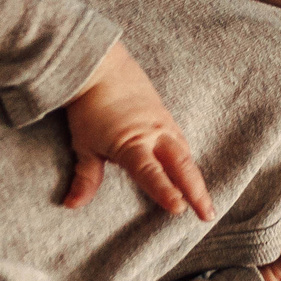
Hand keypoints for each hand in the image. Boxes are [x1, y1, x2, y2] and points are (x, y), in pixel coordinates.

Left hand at [62, 40, 215, 217]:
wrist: (101, 66)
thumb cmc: (89, 106)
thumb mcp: (84, 145)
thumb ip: (85, 177)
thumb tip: (72, 205)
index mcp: (133, 143)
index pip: (152, 173)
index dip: (165, 191)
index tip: (179, 208)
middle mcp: (154, 134)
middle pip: (181, 166)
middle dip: (196, 192)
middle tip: (208, 214)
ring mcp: (162, 122)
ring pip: (185, 153)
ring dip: (196, 177)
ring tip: (204, 198)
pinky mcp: (163, 113)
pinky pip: (180, 139)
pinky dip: (188, 157)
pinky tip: (190, 168)